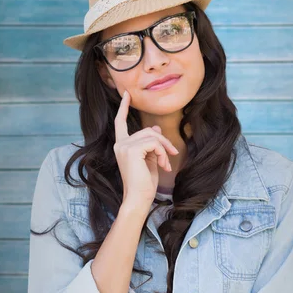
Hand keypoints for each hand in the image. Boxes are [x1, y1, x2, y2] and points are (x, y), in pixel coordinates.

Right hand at [114, 89, 178, 204]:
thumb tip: (156, 128)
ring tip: (167, 164)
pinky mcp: (132, 150)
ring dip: (165, 148)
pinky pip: (154, 143)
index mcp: (121, 145)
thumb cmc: (144, 183)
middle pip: (147, 130)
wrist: (139, 198)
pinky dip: (163, 153)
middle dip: (163, 141)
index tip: (127, 94)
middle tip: (172, 155)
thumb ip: (151, 143)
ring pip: (152, 136)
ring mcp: (124, 146)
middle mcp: (120, 144)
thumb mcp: (150, 159)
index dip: (123, 107)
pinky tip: (163, 165)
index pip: (119, 122)